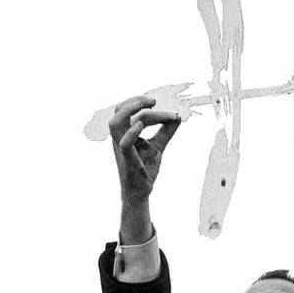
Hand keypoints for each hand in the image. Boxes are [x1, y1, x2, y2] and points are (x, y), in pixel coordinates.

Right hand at [108, 95, 181, 209]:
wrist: (141, 191)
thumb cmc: (144, 168)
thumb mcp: (158, 145)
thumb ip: (166, 131)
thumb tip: (178, 117)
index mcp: (124, 132)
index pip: (128, 110)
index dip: (142, 103)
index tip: (158, 103)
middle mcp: (119, 137)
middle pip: (119, 110)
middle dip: (136, 101)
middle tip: (154, 101)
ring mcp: (121, 148)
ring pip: (115, 123)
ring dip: (130, 110)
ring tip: (149, 107)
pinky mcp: (127, 160)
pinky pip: (124, 143)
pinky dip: (132, 132)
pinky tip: (142, 126)